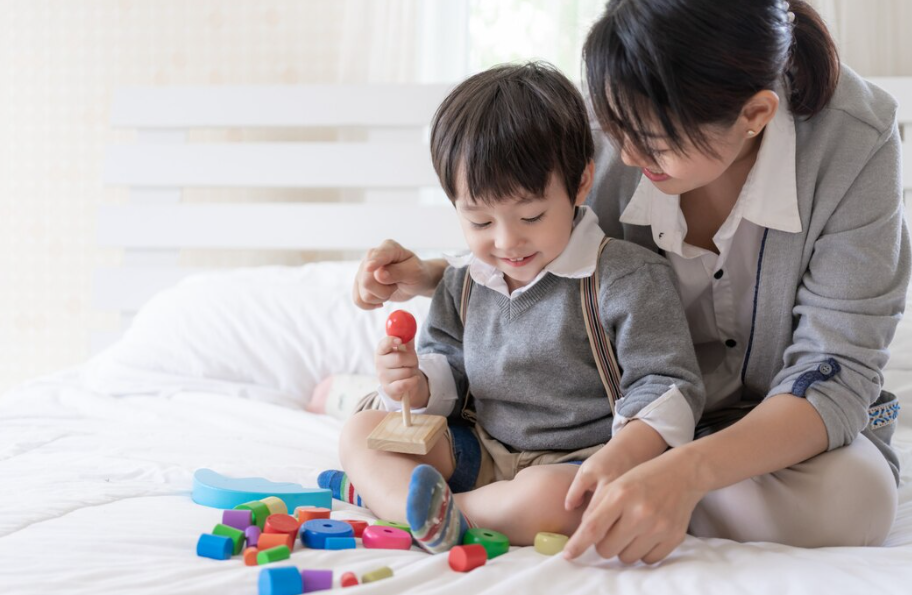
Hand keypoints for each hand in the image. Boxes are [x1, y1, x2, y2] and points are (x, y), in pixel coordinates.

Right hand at [353, 240, 433, 309]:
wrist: (414, 282)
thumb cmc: (416, 274)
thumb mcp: (414, 272)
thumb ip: (398, 272)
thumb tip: (378, 275)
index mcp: (389, 248)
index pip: (377, 256)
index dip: (373, 262)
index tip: (370, 268)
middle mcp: (372, 257)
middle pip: (367, 281)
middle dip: (384, 291)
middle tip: (395, 286)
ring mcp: (363, 270)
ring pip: (364, 294)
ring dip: (380, 297)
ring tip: (391, 289)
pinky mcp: (360, 283)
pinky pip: (358, 300)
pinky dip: (370, 305)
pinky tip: (381, 300)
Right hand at [375, 336, 429, 407]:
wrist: (405, 384)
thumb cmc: (404, 364)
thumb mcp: (406, 351)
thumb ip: (407, 340)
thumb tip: (410, 327)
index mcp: (381, 351)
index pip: (383, 344)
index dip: (391, 341)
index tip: (400, 340)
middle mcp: (379, 364)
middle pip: (399, 358)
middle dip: (411, 359)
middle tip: (412, 361)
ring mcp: (383, 378)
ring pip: (405, 371)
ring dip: (413, 371)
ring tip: (410, 372)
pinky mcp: (389, 390)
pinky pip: (405, 383)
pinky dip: (413, 380)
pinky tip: (413, 379)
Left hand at [563, 448, 705, 564]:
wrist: (682, 473)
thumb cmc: (642, 478)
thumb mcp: (616, 484)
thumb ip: (597, 507)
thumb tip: (583, 535)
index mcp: (620, 495)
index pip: (593, 528)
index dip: (578, 544)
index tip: (568, 554)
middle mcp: (640, 513)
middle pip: (607, 549)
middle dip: (603, 544)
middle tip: (611, 531)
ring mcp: (658, 527)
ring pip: (626, 558)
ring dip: (623, 549)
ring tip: (630, 531)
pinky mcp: (673, 537)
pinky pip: (648, 560)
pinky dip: (642, 552)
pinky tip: (645, 535)